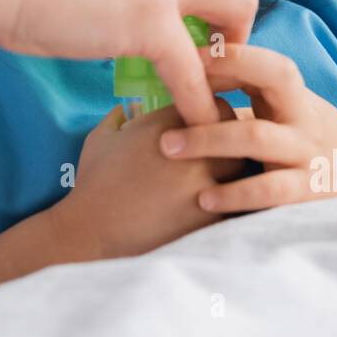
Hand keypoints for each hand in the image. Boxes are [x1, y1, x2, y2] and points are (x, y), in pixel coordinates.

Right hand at [49, 102, 242, 259]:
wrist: (92, 234)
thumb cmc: (94, 184)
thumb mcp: (102, 138)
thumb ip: (119, 115)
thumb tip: (129, 107)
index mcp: (168, 126)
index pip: (214, 103)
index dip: (214, 112)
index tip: (208, 123)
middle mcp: (192, 151)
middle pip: (237, 132)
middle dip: (234, 138)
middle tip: (225, 149)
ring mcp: (205, 186)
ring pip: (244, 167)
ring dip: (238, 169)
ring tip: (227, 177)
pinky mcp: (211, 218)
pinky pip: (239, 201)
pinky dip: (236, 201)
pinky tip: (225, 203)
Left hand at [158, 45, 336, 212]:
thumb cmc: (315, 139)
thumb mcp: (291, 109)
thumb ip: (251, 91)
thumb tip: (186, 70)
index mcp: (296, 97)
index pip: (266, 61)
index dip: (227, 55)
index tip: (184, 57)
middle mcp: (303, 120)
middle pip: (262, 87)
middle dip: (213, 83)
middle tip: (161, 99)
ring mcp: (308, 156)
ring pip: (258, 139)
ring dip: (209, 140)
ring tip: (168, 149)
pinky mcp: (309, 194)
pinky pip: (271, 192)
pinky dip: (235, 195)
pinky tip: (205, 199)